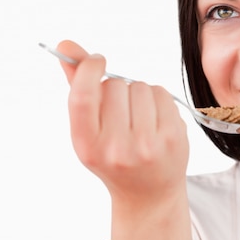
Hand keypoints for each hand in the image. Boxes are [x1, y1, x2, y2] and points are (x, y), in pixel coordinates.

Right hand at [56, 40, 189, 207]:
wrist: (148, 194)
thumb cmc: (113, 156)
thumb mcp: (88, 131)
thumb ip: (77, 87)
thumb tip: (66, 46)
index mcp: (87, 146)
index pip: (82, 95)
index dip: (88, 69)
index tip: (96, 61)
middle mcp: (116, 149)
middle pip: (113, 86)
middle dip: (115, 88)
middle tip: (119, 112)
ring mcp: (147, 145)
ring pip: (139, 86)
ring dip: (137, 93)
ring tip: (137, 117)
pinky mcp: (172, 138)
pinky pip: (161, 93)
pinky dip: (157, 99)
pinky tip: (154, 119)